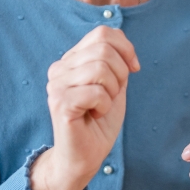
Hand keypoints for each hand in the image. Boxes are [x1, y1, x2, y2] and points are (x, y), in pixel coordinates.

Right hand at [32, 26, 139, 189]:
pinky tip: (95, 115)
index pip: (102, 33)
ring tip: (102, 106)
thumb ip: (116, 61)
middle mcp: (59, 68)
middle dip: (120, 73)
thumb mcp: (114, 85)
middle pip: (104, 49)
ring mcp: (56, 85)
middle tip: (112, 95)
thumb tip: (124, 44)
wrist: (85, 156)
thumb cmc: (99, 122)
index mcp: (71, 60)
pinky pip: (96, 92)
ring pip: (101, 68)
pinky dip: (105, 105)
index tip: (133, 69)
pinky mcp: (60, 103)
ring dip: (112, 91)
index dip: (126, 48)